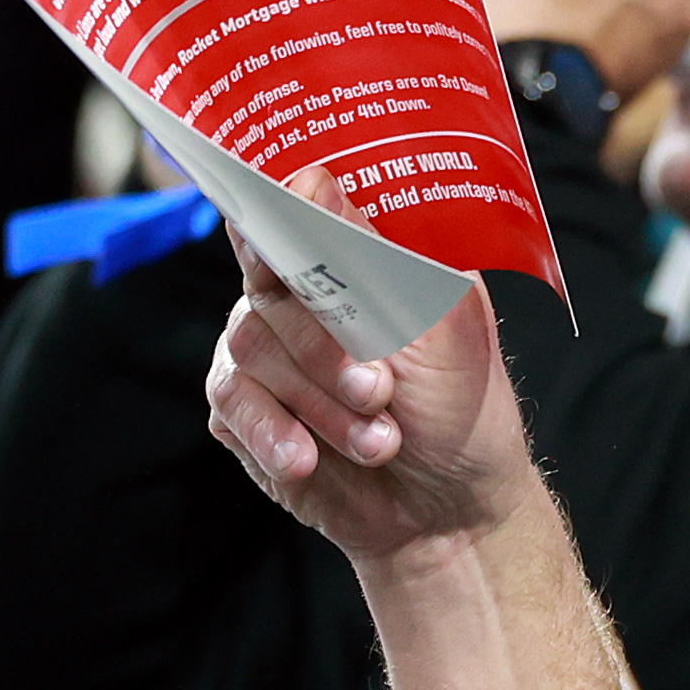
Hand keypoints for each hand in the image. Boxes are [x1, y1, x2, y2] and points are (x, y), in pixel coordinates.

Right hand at [206, 168, 540, 565]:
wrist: (450, 508)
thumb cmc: (458, 407)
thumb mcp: (437, 322)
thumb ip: (369, 254)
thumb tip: (307, 181)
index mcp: (346, 262)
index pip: (289, 217)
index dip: (273, 220)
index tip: (276, 242)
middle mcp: (296, 299)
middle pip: (268, 290)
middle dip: (325, 350)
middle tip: (380, 392)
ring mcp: (266, 355)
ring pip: (250, 350)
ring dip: (318, 404)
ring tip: (378, 442)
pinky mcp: (244, 414)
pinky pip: (231, 403)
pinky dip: (273, 433)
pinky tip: (306, 458)